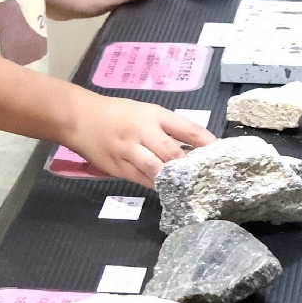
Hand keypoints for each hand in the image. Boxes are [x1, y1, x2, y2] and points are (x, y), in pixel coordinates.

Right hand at [67, 92, 214, 186]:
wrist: (81, 118)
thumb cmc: (118, 113)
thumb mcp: (146, 111)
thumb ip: (169, 128)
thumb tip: (197, 146)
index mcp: (153, 115)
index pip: (186, 128)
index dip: (206, 142)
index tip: (220, 153)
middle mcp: (142, 133)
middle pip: (172, 153)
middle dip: (190, 167)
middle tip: (207, 178)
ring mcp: (129, 152)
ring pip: (157, 171)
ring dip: (174, 181)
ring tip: (191, 189)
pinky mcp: (118, 169)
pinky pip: (143, 181)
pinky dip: (158, 187)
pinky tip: (169, 191)